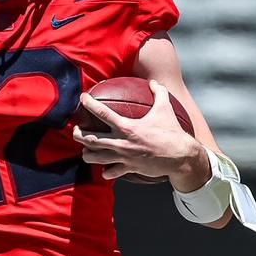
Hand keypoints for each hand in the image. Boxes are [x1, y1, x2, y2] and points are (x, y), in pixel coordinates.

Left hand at [72, 80, 210, 190]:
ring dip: (88, 155)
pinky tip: (104, 171)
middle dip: (79, 135)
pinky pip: (112, 172)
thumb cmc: (172, 132)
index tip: (82, 98)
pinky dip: (106, 172)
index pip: (102, 113)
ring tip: (85, 152)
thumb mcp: (166, 108)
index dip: (89, 104)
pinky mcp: (129, 168)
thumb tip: (153, 82)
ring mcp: (124, 157)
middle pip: (91, 139)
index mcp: (127, 126)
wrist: (180, 157)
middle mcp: (122, 142)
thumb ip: (158, 92)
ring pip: (97, 158)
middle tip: (75, 130)